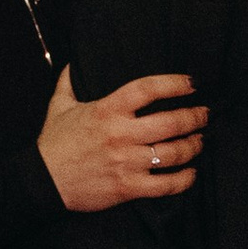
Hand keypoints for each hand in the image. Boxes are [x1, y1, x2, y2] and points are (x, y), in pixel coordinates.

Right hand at [38, 69, 205, 212]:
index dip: (174, 84)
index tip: (192, 83)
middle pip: (171, 122)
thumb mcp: (58, 106)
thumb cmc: (53, 143)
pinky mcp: (128, 187)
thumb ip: (69, 82)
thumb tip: (75, 61)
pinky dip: (185, 179)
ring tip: (199, 141)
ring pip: (174, 153)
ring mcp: (126, 162)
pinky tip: (191, 173)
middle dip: (195, 117)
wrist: (43, 181)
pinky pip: (166, 185)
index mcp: (106, 111)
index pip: (148, 89)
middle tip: (204, 115)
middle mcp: (120, 135)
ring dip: (194, 146)